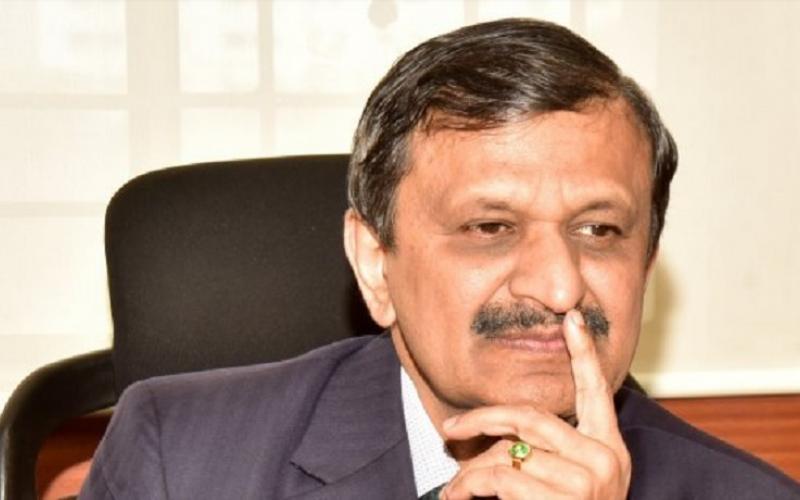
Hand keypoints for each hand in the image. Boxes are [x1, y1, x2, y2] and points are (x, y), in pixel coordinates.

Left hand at [440, 310, 630, 498]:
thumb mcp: (562, 486)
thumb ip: (540, 455)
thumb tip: (492, 438)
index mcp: (610, 450)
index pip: (597, 393)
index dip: (585, 354)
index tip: (572, 319)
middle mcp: (606, 460)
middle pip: (532, 416)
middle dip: (483, 418)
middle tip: (450, 429)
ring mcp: (591, 480)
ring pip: (512, 450)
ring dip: (472, 470)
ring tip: (454, 490)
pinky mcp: (572, 498)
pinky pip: (504, 476)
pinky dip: (472, 486)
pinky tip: (462, 496)